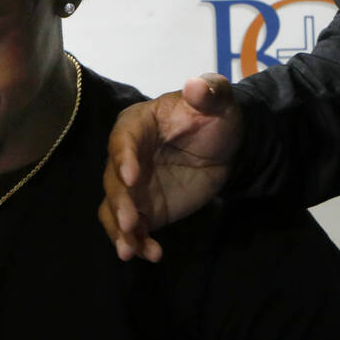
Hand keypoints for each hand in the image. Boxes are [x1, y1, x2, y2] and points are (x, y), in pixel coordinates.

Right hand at [100, 73, 242, 261]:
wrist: (226, 147)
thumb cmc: (216, 117)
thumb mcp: (218, 101)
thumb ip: (209, 93)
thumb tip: (195, 85)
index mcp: (138, 124)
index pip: (123, 140)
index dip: (124, 157)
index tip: (132, 178)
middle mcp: (127, 156)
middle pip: (112, 180)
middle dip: (119, 202)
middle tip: (130, 222)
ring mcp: (133, 186)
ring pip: (113, 208)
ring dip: (119, 230)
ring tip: (130, 251)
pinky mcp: (144, 208)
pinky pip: (133, 229)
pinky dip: (139, 243)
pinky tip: (154, 254)